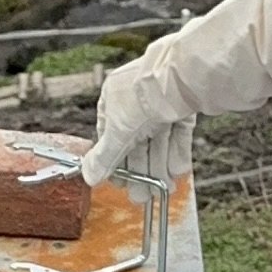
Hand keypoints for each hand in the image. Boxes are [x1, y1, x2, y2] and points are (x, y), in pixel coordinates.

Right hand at [80, 52, 196, 187]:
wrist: (181, 76)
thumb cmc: (144, 93)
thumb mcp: (118, 131)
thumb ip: (105, 157)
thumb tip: (88, 175)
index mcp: (114, 99)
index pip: (110, 137)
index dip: (115, 163)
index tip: (120, 183)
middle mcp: (137, 100)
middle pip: (136, 143)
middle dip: (141, 171)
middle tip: (143, 195)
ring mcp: (161, 103)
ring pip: (158, 141)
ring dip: (159, 167)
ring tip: (164, 188)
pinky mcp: (183, 106)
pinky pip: (178, 134)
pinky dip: (176, 153)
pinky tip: (176, 172)